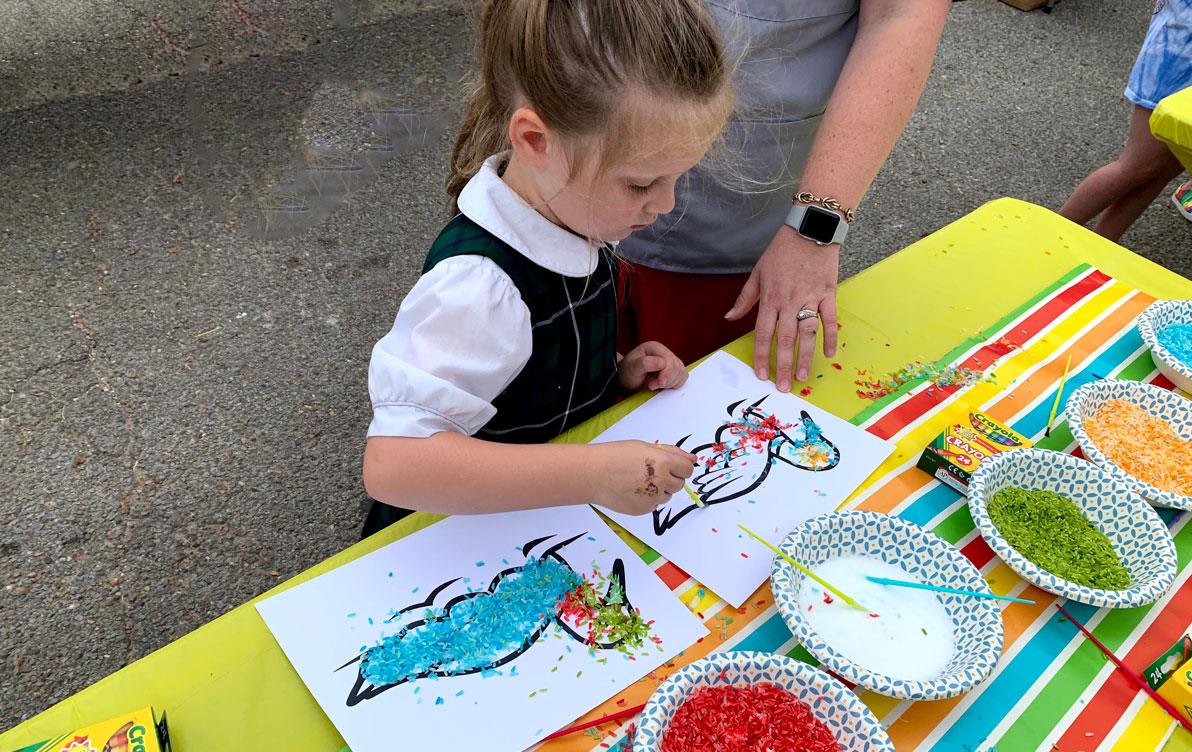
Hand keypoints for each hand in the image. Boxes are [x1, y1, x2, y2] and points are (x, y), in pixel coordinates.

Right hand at [589, 440, 695, 515]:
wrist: (593, 474)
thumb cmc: (616, 455)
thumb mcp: (645, 447)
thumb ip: (672, 452)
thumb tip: (693, 459)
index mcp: (663, 462)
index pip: (687, 469)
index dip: (680, 467)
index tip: (671, 466)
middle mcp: (661, 481)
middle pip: (679, 484)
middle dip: (670, 479)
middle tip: (650, 472)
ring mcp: (652, 497)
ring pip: (667, 496)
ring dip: (659, 489)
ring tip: (638, 481)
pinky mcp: (644, 509)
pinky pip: (654, 505)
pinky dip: (648, 499)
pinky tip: (632, 490)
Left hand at [618, 341, 687, 391]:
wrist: (628, 379)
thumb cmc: (628, 372)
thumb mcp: (632, 368)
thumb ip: (645, 364)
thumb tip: (662, 363)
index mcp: (655, 348)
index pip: (669, 361)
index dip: (665, 375)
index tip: (653, 385)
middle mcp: (665, 352)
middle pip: (677, 367)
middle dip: (666, 380)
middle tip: (652, 385)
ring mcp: (671, 361)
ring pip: (682, 372)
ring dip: (670, 383)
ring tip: (656, 384)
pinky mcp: (674, 370)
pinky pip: (683, 377)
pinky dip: (675, 384)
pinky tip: (663, 385)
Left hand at [724, 225, 838, 390]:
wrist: (809, 229)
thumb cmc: (781, 251)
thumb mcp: (757, 272)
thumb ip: (744, 298)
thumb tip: (728, 317)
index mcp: (770, 298)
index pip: (762, 333)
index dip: (761, 355)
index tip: (761, 374)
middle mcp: (788, 302)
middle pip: (785, 339)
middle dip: (783, 364)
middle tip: (784, 386)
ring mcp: (809, 298)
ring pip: (807, 333)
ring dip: (805, 356)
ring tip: (803, 376)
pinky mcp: (827, 293)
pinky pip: (829, 319)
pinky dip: (830, 337)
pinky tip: (829, 354)